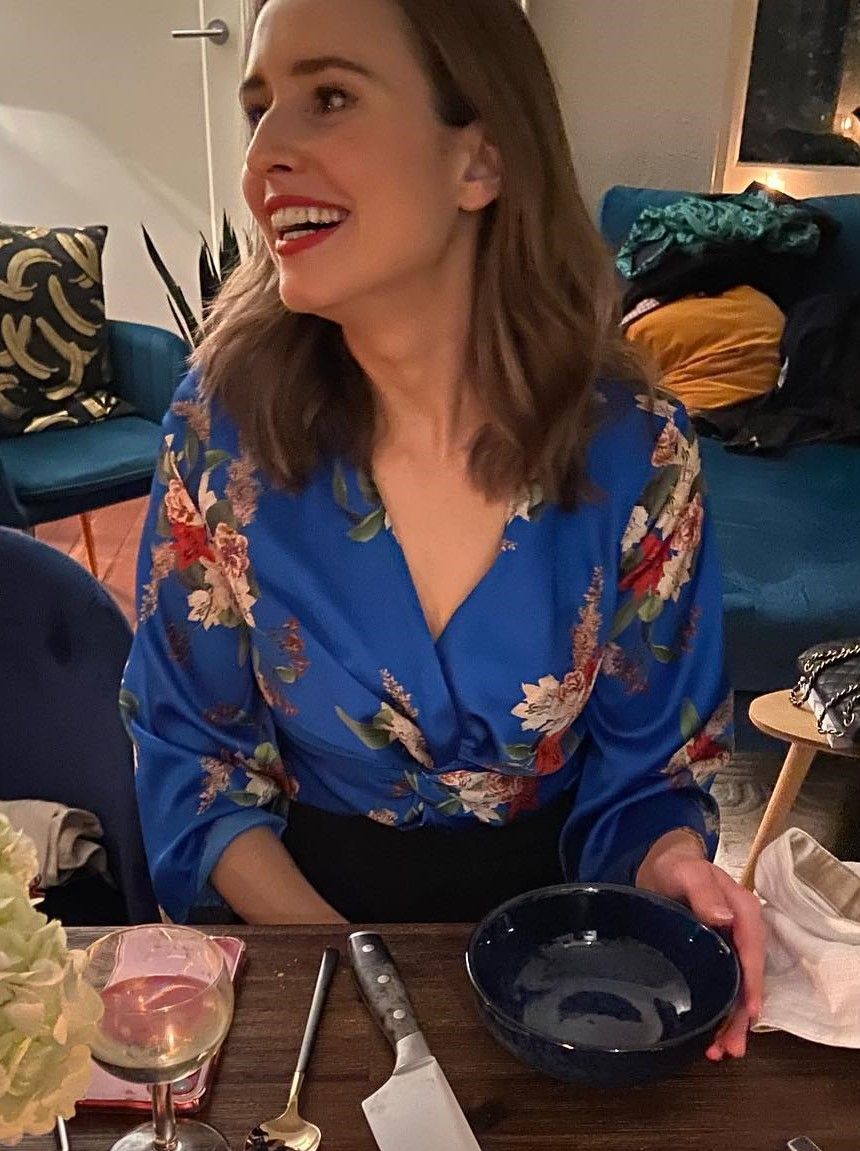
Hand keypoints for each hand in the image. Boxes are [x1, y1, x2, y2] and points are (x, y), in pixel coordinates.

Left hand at [636, 828, 764, 1060]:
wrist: (661, 866)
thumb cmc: (675, 867)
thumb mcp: (686, 872)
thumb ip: (704, 890)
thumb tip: (724, 918)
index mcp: (742, 911)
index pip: (752, 950)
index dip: (752, 983)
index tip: (750, 1013)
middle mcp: (741, 932)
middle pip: (747, 978)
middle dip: (741, 1016)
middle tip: (731, 1048)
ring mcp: (729, 948)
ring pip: (736, 989)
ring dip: (731, 1022)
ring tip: (720, 1053)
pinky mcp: (715, 958)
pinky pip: (723, 987)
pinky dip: (719, 1012)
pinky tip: (710, 1036)